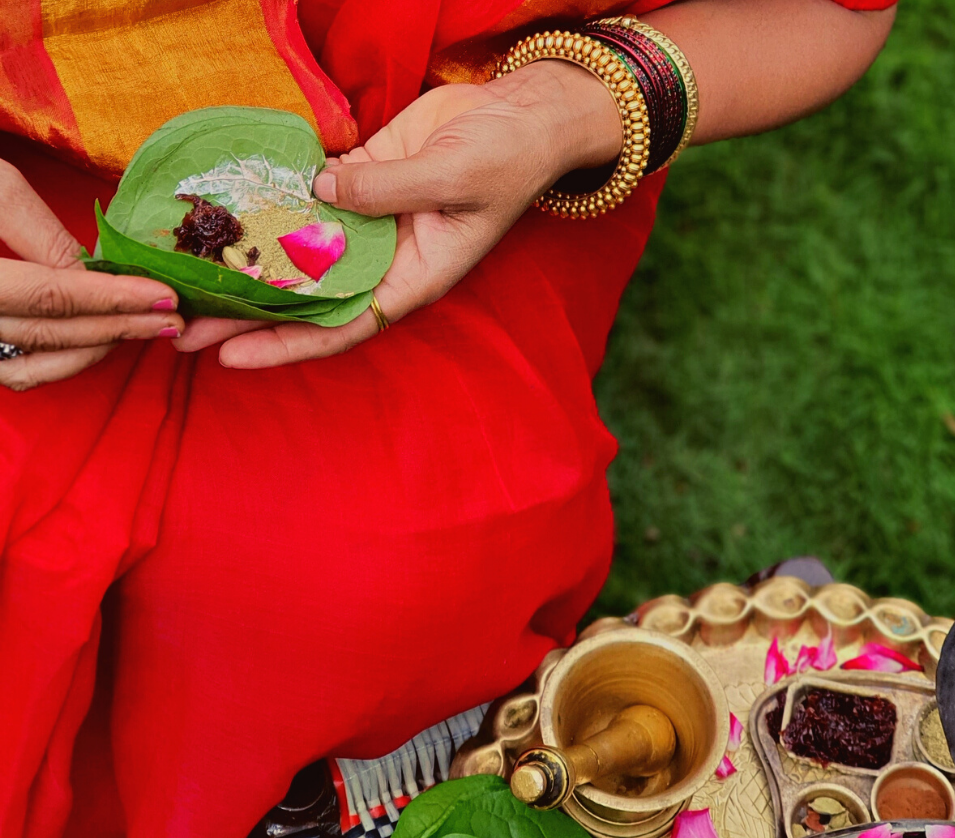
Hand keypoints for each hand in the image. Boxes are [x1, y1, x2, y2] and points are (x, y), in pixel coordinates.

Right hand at [0, 161, 182, 390]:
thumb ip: (39, 230)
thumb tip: (93, 272)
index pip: (51, 293)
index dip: (113, 298)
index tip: (164, 296)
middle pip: (50, 333)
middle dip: (118, 328)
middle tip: (173, 321)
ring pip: (35, 364)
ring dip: (95, 351)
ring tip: (143, 331)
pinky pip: (16, 373)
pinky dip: (59, 364)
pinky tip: (96, 345)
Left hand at [177, 60, 622, 367]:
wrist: (523, 116)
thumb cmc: (506, 160)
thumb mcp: (452, 177)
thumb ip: (385, 189)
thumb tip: (317, 194)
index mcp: (409, 280)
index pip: (340, 328)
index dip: (286, 346)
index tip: (232, 357)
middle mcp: (381, 261)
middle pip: (305, 301)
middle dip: (246, 315)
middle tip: (182, 326)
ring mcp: (366, 223)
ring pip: (298, 254)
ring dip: (248, 264)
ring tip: (189, 273)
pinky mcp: (359, 183)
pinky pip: (307, 200)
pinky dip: (271, 204)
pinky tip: (226, 211)